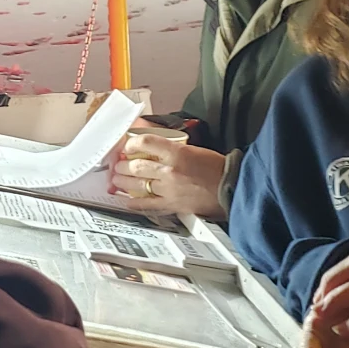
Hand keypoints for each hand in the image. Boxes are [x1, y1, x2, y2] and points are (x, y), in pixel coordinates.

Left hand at [109, 131, 226, 217]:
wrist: (231, 188)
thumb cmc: (216, 167)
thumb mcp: (193, 149)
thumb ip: (171, 148)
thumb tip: (153, 146)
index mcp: (177, 153)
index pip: (146, 143)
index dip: (131, 143)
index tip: (127, 145)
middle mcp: (170, 171)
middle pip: (136, 165)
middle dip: (123, 164)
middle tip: (118, 163)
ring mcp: (169, 190)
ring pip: (137, 184)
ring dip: (123, 181)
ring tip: (117, 178)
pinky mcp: (172, 205)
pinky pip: (147, 204)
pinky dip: (133, 202)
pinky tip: (126, 199)